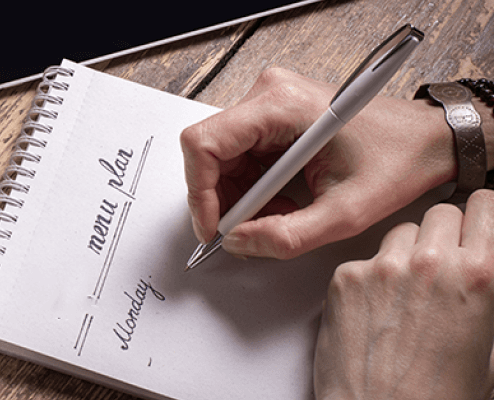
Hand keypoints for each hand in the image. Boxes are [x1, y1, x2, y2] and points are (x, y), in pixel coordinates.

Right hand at [180, 68, 454, 258]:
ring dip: (241, 197)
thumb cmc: (397, 160)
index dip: (201, 193)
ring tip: (280, 214)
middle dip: (225, 200)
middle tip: (253, 228)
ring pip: (221, 158)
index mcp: (281, 105)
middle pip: (210, 153)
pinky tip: (282, 200)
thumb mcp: (344, 213)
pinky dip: (253, 188)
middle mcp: (268, 94)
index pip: (204, 144)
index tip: (214, 228)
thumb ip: (286, 236)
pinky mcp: (272, 115)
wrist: (427, 139)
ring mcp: (268, 102)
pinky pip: (239, 156)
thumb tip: (238, 243)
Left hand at [313, 190, 493, 399]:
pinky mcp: (346, 277)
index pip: (484, 206)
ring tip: (403, 294)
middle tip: (436, 264)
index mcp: (480, 275)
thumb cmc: (436, 393)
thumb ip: (481, 288)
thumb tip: (477, 267)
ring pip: (400, 231)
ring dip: (404, 252)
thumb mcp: (486, 339)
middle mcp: (433, 263)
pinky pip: (363, 259)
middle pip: (440, 212)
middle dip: (441, 233)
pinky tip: (373, 312)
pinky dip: (368, 277)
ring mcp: (385, 266)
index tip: (472, 222)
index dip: (478, 216)